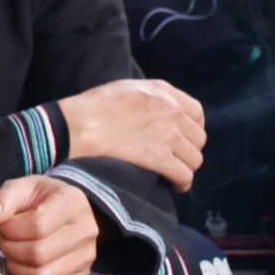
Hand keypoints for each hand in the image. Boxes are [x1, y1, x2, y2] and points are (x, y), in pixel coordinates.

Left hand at [0, 176, 99, 274]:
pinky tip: (21, 267)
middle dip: (10, 248)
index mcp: (74, 203)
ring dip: (16, 267)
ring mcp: (87, 257)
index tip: (1, 224)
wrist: (65, 209)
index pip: (38, 225)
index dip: (10, 228)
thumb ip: (5, 198)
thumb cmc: (40, 198)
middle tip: (2, 238)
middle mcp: (87, 231)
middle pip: (39, 254)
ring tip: (11, 251)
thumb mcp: (22, 187)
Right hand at [58, 78, 205, 191]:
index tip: (181, 138)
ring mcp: (168, 135)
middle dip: (188, 149)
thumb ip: (150, 97)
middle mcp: (171, 111)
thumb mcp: (127, 88)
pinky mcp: (159, 158)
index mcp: (162, 91)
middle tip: (174, 158)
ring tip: (172, 174)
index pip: (196, 111)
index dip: (192, 128)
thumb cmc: (92, 107)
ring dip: (185, 168)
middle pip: (199, 137)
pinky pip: (185, 175)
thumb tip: (158, 112)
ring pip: (195, 158)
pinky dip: (181, 184)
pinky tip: (172, 186)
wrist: (76, 125)